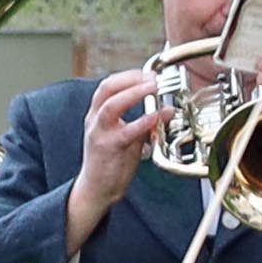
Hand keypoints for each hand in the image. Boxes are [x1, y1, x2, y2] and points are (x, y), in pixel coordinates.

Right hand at [66, 68, 163, 242]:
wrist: (97, 189)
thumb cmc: (112, 162)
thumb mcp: (131, 138)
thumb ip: (146, 123)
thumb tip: (166, 110)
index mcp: (98, 114)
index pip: (110, 85)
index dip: (129, 76)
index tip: (148, 73)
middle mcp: (95, 120)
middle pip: (107, 88)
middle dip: (131, 79)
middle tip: (152, 77)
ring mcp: (99, 133)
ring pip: (111, 105)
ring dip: (133, 93)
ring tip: (152, 88)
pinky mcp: (106, 148)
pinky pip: (124, 131)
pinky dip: (141, 122)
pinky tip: (154, 117)